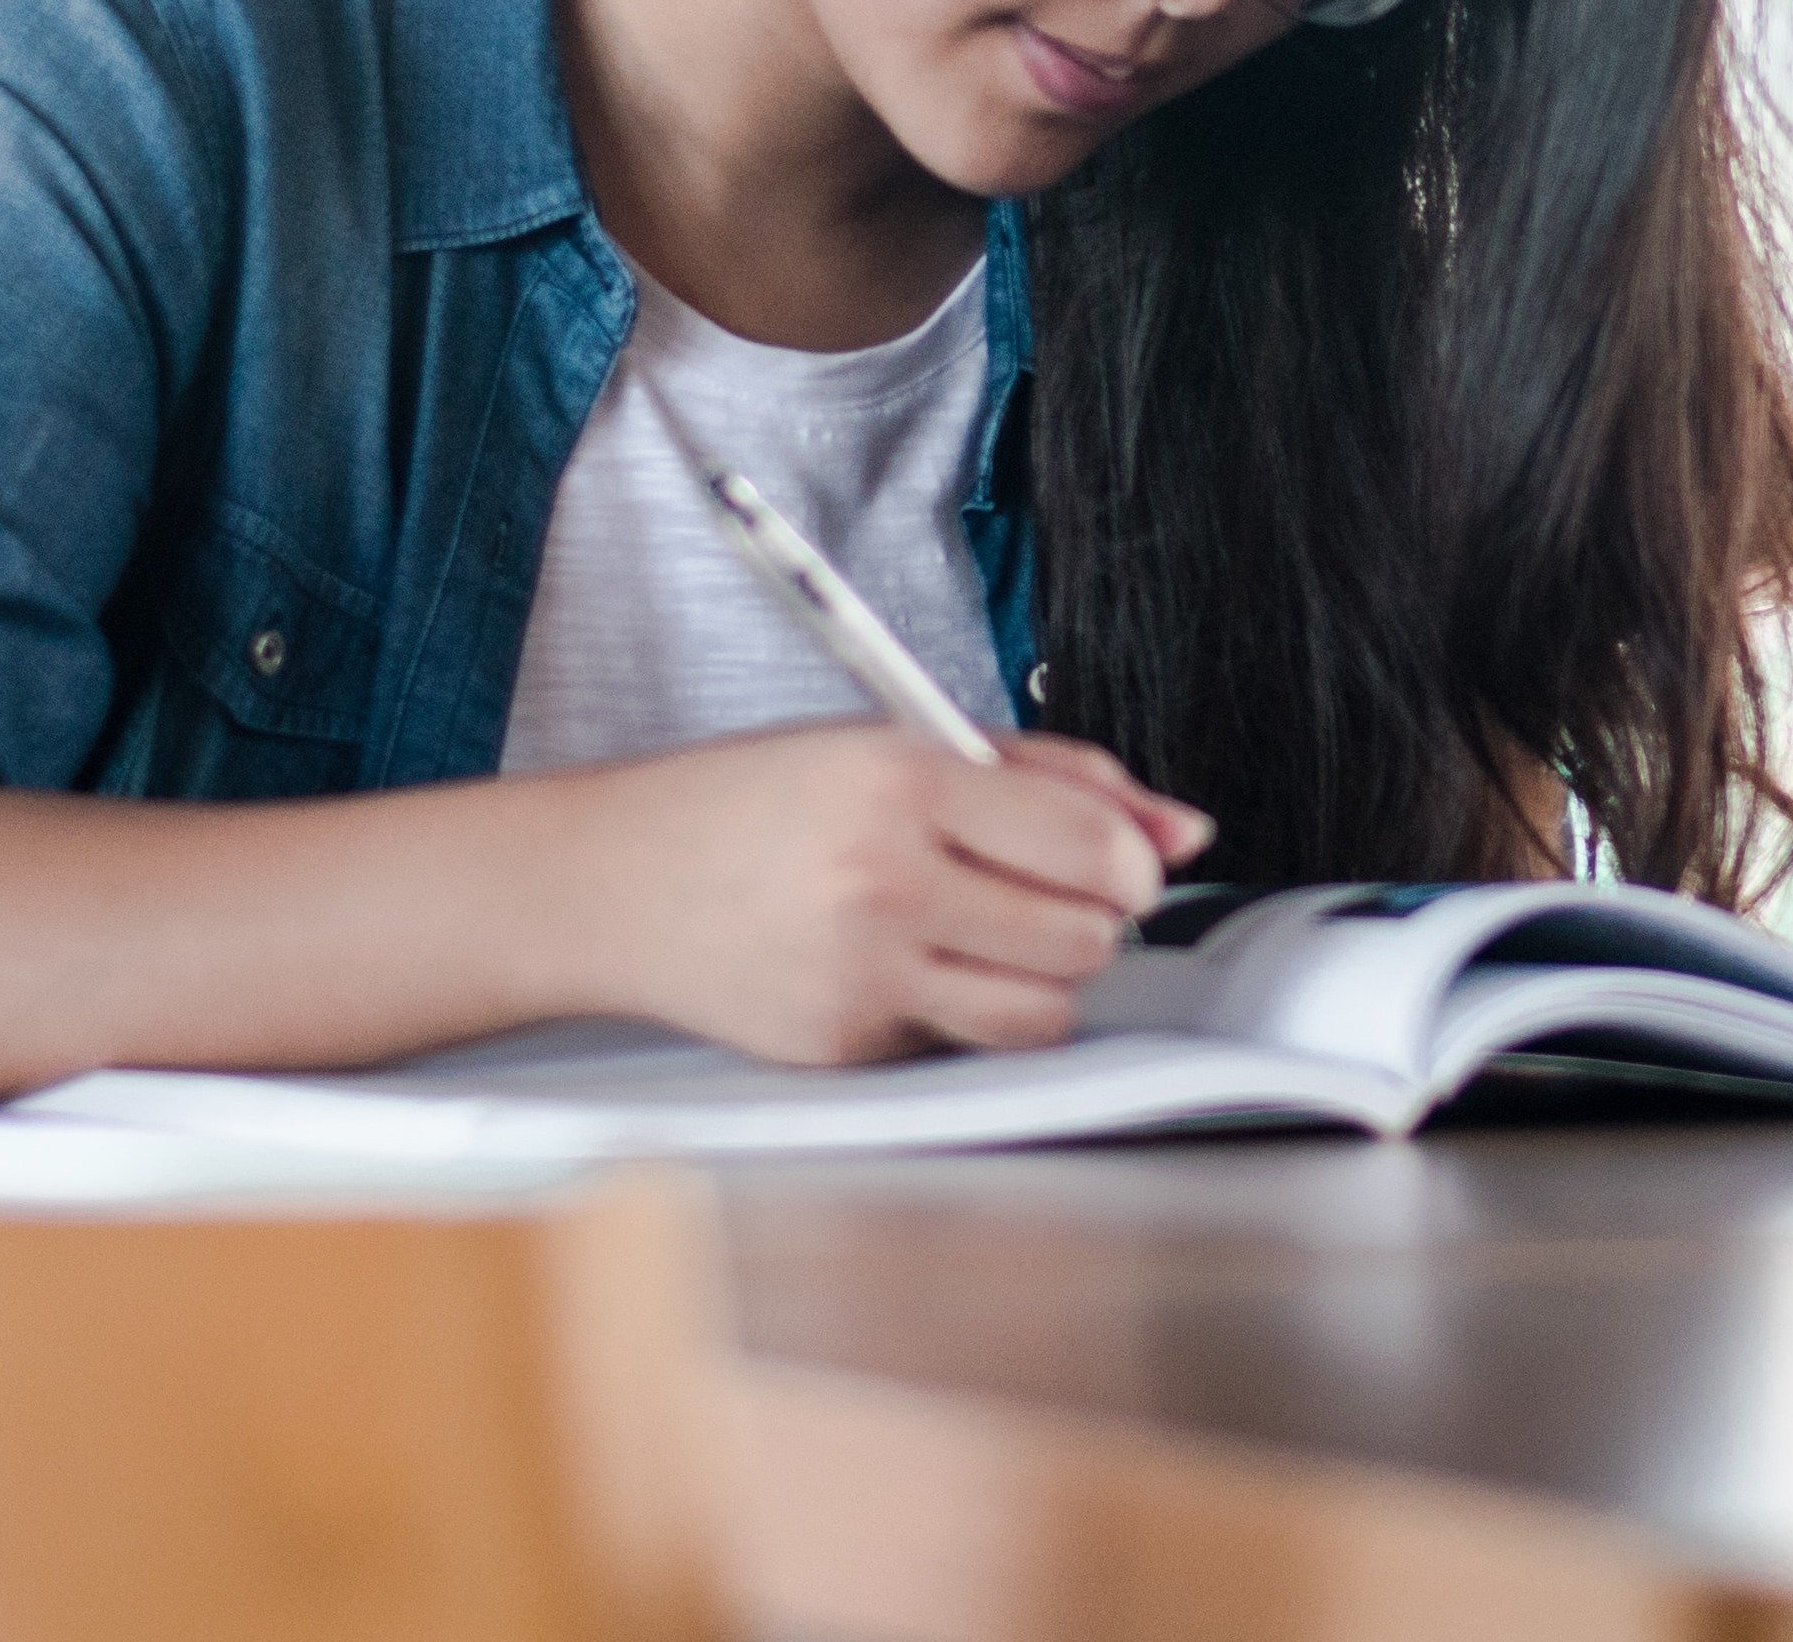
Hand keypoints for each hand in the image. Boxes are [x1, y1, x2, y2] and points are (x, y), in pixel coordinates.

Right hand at [564, 723, 1213, 1066]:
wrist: (612, 882)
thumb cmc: (752, 801)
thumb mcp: (891, 743)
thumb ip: (1046, 777)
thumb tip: (1179, 829)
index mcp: (899, 781)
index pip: (1087, 843)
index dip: (1131, 860)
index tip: (1124, 860)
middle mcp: (883, 880)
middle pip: (1084, 935)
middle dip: (1089, 916)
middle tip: (1045, 890)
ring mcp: (862, 976)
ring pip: (1045, 1009)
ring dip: (1044, 975)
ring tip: (988, 931)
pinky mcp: (845, 1048)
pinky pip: (964, 1045)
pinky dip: (963, 1011)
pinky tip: (907, 965)